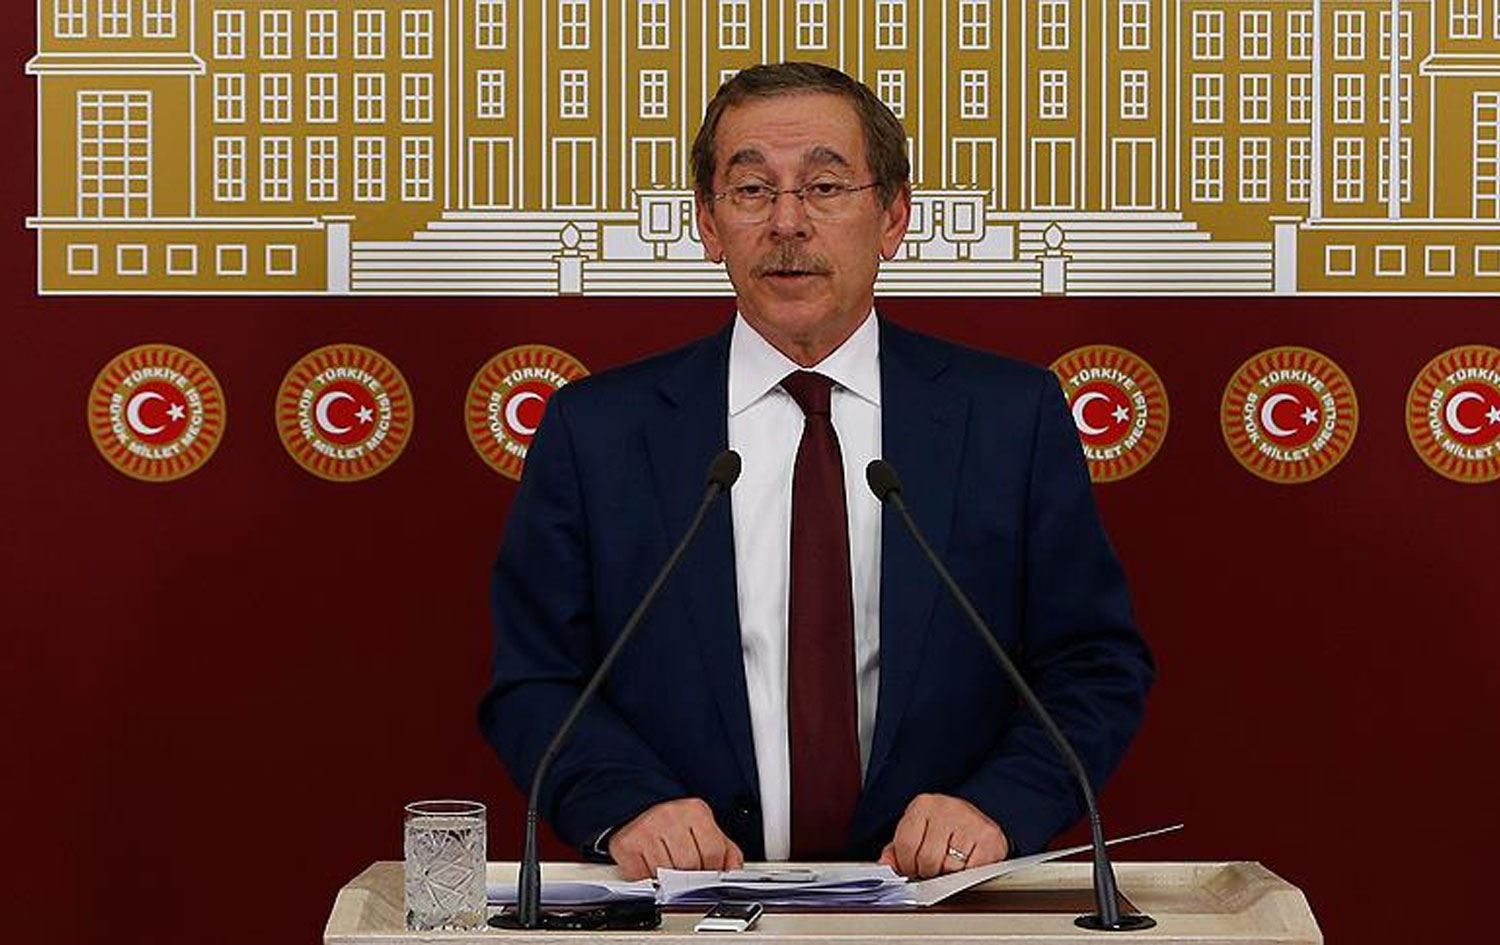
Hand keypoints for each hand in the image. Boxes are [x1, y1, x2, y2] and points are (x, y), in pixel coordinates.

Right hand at [607, 798, 744, 879]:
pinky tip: (650, 866)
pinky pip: (643, 876)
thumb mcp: (705, 830)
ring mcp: (647, 829)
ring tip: (668, 867)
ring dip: (669, 879)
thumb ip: (726, 851)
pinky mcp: (627, 844)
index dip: (713, 869)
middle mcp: (670, 816)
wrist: (638, 810)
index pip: (713, 851)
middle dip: (691, 876)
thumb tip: (734, 872)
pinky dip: (648, 879)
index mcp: (695, 811)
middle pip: (690, 864)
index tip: (708, 873)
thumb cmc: (674, 824)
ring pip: (666, 873)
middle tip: (686, 873)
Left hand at [877, 794, 1008, 878]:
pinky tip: (966, 862)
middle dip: (927, 871)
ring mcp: (970, 821)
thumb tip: (884, 866)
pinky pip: (971, 871)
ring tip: (950, 862)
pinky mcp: (990, 838)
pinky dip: (967, 874)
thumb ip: (896, 850)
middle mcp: (947, 808)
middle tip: (932, 868)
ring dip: (948, 874)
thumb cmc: (943, 828)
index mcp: (923, 805)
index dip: (906, 865)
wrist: (976, 820)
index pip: (906, 846)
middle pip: (927, 860)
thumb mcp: (917, 832)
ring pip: (949, 868)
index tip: (911, 868)